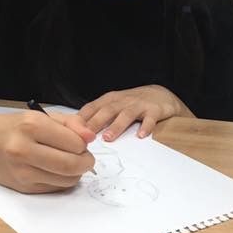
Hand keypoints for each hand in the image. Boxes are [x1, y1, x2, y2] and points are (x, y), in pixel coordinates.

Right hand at [0, 110, 95, 193]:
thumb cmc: (15, 127)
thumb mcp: (42, 116)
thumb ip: (71, 124)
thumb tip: (90, 137)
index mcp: (31, 126)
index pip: (74, 143)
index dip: (84, 145)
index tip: (82, 143)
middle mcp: (24, 149)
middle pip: (71, 165)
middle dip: (86, 163)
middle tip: (86, 158)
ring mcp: (22, 171)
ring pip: (66, 180)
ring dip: (76, 174)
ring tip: (69, 163)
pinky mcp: (22, 187)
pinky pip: (55, 188)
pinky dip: (62, 181)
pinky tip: (55, 170)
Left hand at [78, 85, 192, 140]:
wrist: (161, 95)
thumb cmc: (133, 103)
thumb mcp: (114, 105)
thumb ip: (98, 116)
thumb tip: (76, 131)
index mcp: (110, 100)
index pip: (92, 107)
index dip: (82, 118)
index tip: (71, 130)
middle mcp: (123, 101)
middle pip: (107, 111)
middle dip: (95, 122)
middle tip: (86, 136)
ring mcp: (139, 105)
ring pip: (126, 115)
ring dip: (116, 126)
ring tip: (108, 138)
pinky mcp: (154, 110)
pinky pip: (150, 119)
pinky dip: (146, 127)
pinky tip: (141, 136)